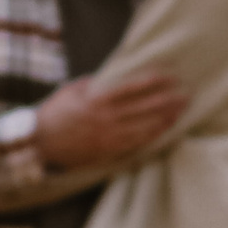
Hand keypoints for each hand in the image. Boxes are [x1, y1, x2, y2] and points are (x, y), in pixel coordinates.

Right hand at [35, 66, 186, 167]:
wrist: (41, 143)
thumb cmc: (55, 112)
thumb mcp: (73, 90)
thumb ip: (96, 84)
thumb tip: (116, 76)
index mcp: (97, 100)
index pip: (132, 88)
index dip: (153, 81)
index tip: (170, 75)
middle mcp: (106, 119)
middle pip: (144, 109)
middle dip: (167, 101)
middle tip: (186, 95)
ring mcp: (109, 137)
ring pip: (145, 127)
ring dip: (165, 119)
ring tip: (181, 111)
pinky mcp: (109, 151)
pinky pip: (136, 143)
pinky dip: (152, 136)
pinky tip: (165, 130)